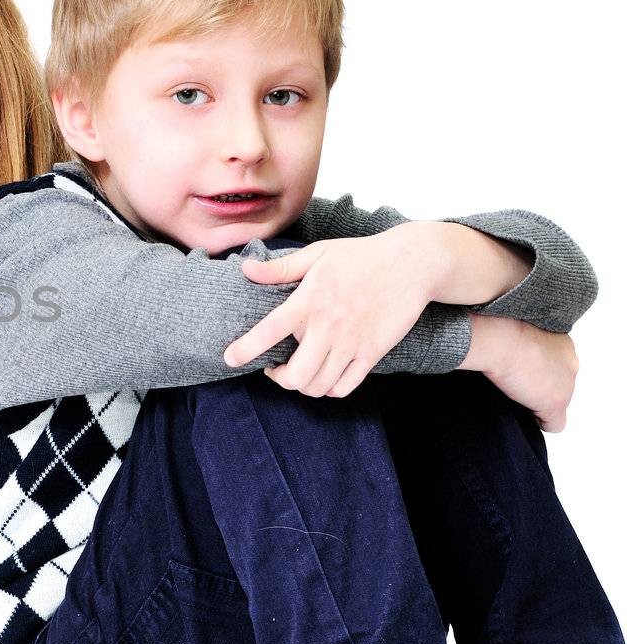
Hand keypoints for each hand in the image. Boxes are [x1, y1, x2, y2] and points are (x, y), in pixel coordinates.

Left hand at [224, 227, 433, 397]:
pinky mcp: (373, 352)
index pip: (270, 330)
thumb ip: (280, 268)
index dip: (247, 349)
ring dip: (303, 386)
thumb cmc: (360, 256)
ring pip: (319, 386)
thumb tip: (245, 269)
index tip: (230, 358)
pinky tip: (324, 376)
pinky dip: (330, 389)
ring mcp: (353, 343)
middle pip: (296, 375)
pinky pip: (346, 386)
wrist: (412, 264)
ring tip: (298, 373)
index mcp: (310, 300)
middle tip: (274, 369)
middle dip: (279, 379)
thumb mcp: (318, 254)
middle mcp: (330, 326)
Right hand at [474, 317, 577, 431]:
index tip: (521, 369)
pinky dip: (542, 422)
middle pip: (560, 383)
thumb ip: (523, 343)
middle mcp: (570, 362)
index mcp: (563, 344)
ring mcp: (566, 385)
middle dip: (542, 385)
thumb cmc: (501, 331)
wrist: (500, 339)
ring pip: (556, 401)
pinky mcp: (555, 404)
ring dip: (540, 400)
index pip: (557, 364)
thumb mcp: (515, 332)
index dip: (538, 369)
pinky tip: (527, 415)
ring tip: (517, 394)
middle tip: (518, 382)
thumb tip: (509, 352)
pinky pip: (554, 423)